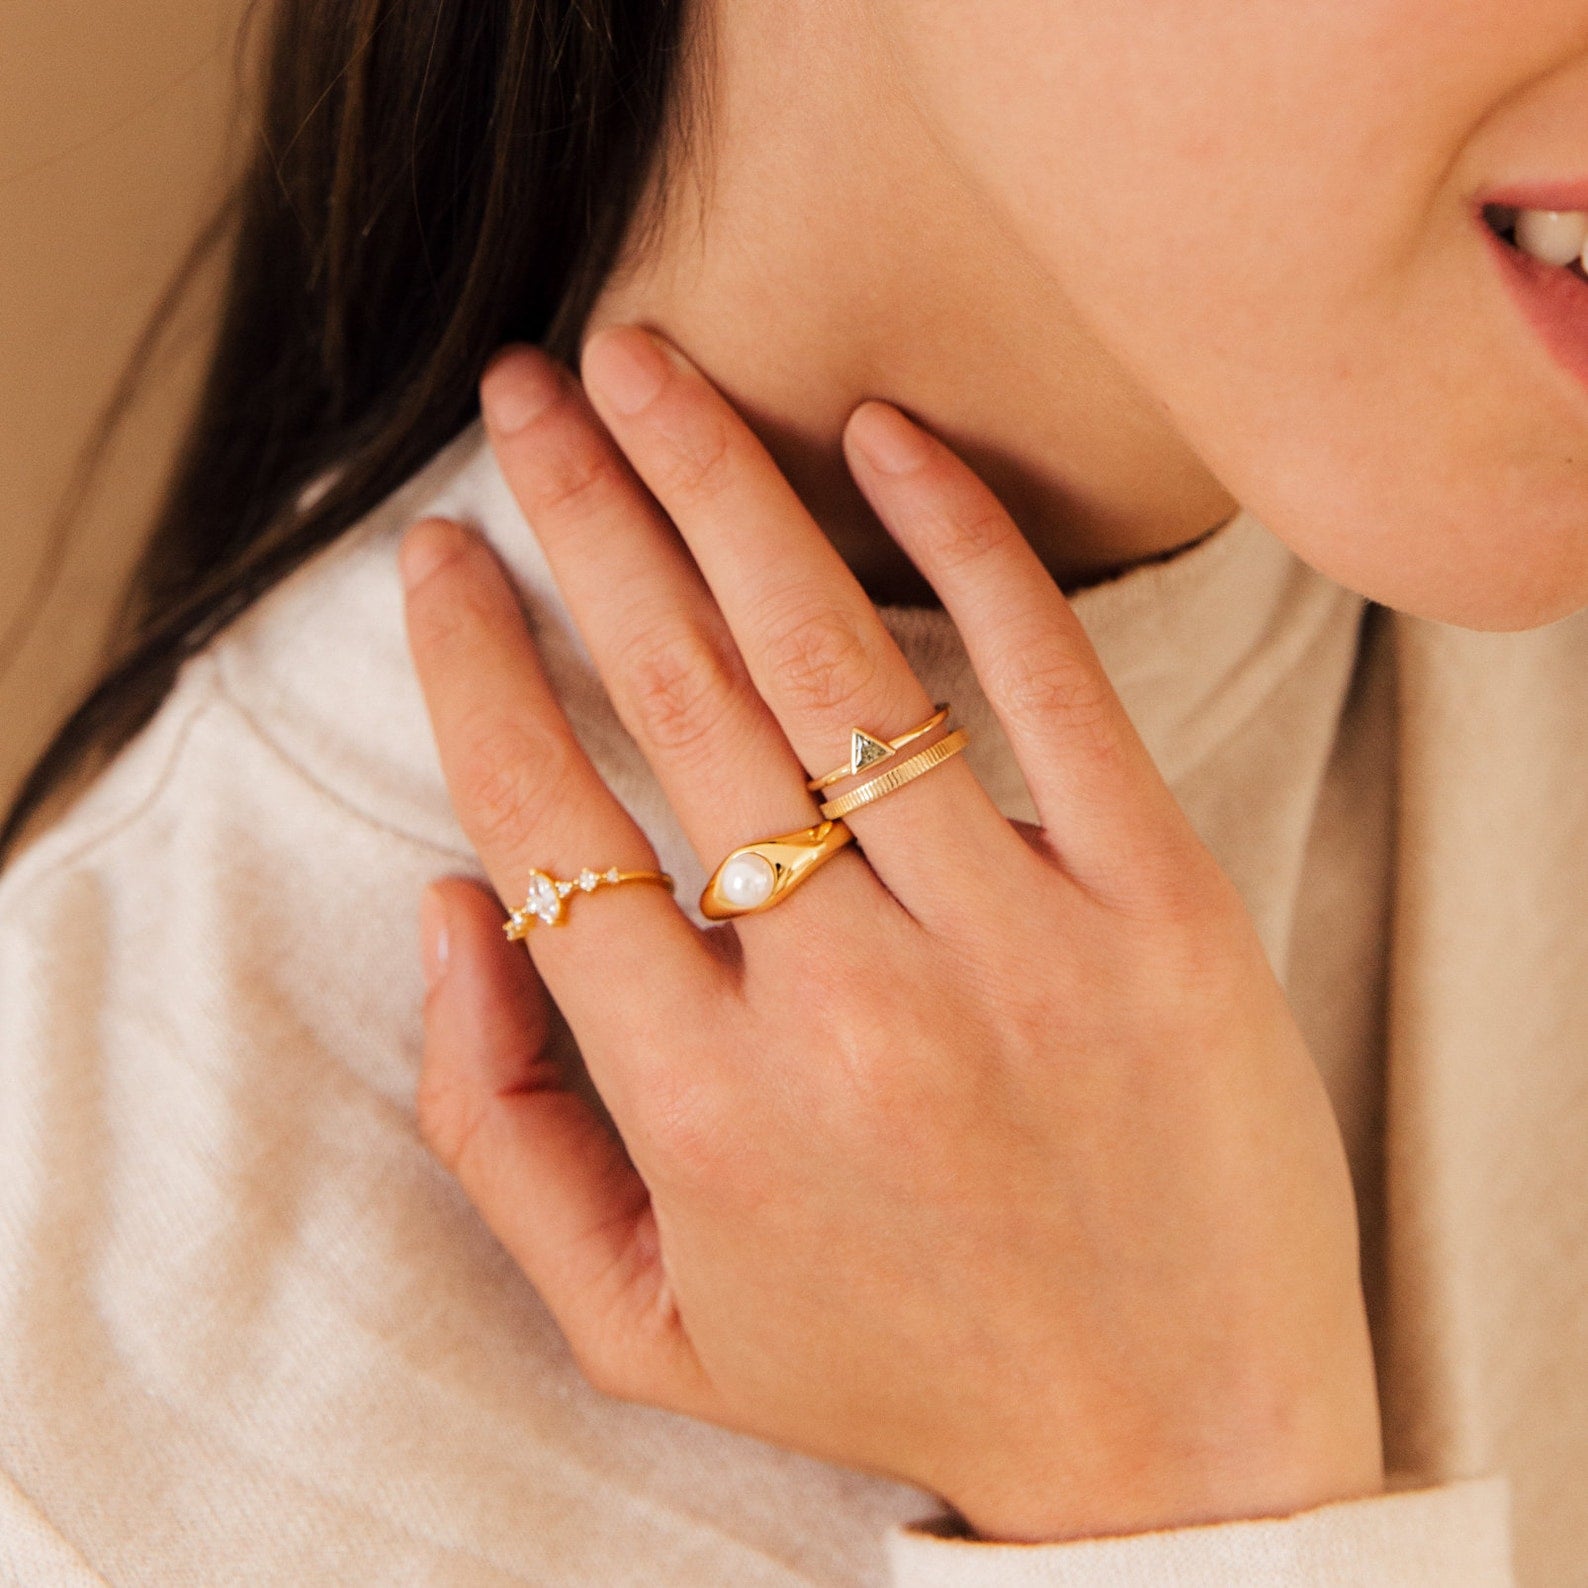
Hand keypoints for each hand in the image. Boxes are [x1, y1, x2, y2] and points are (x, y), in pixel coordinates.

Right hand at [399, 327, 1383, 1543]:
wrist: (1171, 1438)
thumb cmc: (895, 1371)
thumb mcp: (641, 1315)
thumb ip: (499, 1128)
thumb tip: (452, 905)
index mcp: (704, 1107)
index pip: (546, 821)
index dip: (473, 664)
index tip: (438, 557)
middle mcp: (847, 1007)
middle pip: (672, 693)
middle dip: (578, 512)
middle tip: (522, 394)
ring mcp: (1014, 944)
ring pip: (831, 659)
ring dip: (719, 485)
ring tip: (645, 370)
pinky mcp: (1156, 905)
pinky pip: (1045, 679)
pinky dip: (961, 537)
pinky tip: (881, 434)